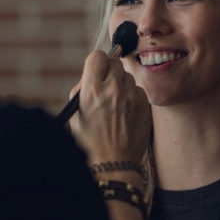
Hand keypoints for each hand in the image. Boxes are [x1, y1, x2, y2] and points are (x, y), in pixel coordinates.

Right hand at [68, 50, 150, 167]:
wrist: (113, 164)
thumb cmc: (89, 141)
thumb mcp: (76, 113)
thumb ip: (82, 89)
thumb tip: (92, 75)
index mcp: (92, 89)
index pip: (98, 55)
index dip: (97, 62)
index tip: (97, 71)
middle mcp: (113, 89)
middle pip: (115, 62)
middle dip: (110, 72)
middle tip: (106, 87)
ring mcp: (131, 97)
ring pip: (128, 77)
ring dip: (122, 85)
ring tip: (116, 106)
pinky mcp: (144, 105)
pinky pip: (138, 91)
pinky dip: (132, 98)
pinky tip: (126, 113)